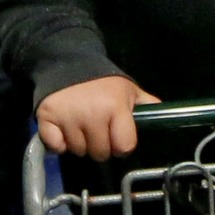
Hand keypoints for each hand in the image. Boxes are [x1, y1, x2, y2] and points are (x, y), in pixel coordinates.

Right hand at [39, 73, 159, 159]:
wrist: (67, 61)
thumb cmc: (103, 81)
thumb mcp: (128, 89)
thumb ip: (147, 104)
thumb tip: (167, 116)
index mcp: (115, 107)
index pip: (124, 147)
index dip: (121, 145)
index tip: (117, 136)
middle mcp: (92, 114)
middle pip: (100, 153)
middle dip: (101, 145)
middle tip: (97, 128)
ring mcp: (68, 117)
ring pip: (78, 151)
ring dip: (80, 143)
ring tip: (80, 125)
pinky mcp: (47, 118)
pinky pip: (55, 146)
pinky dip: (58, 142)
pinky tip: (63, 129)